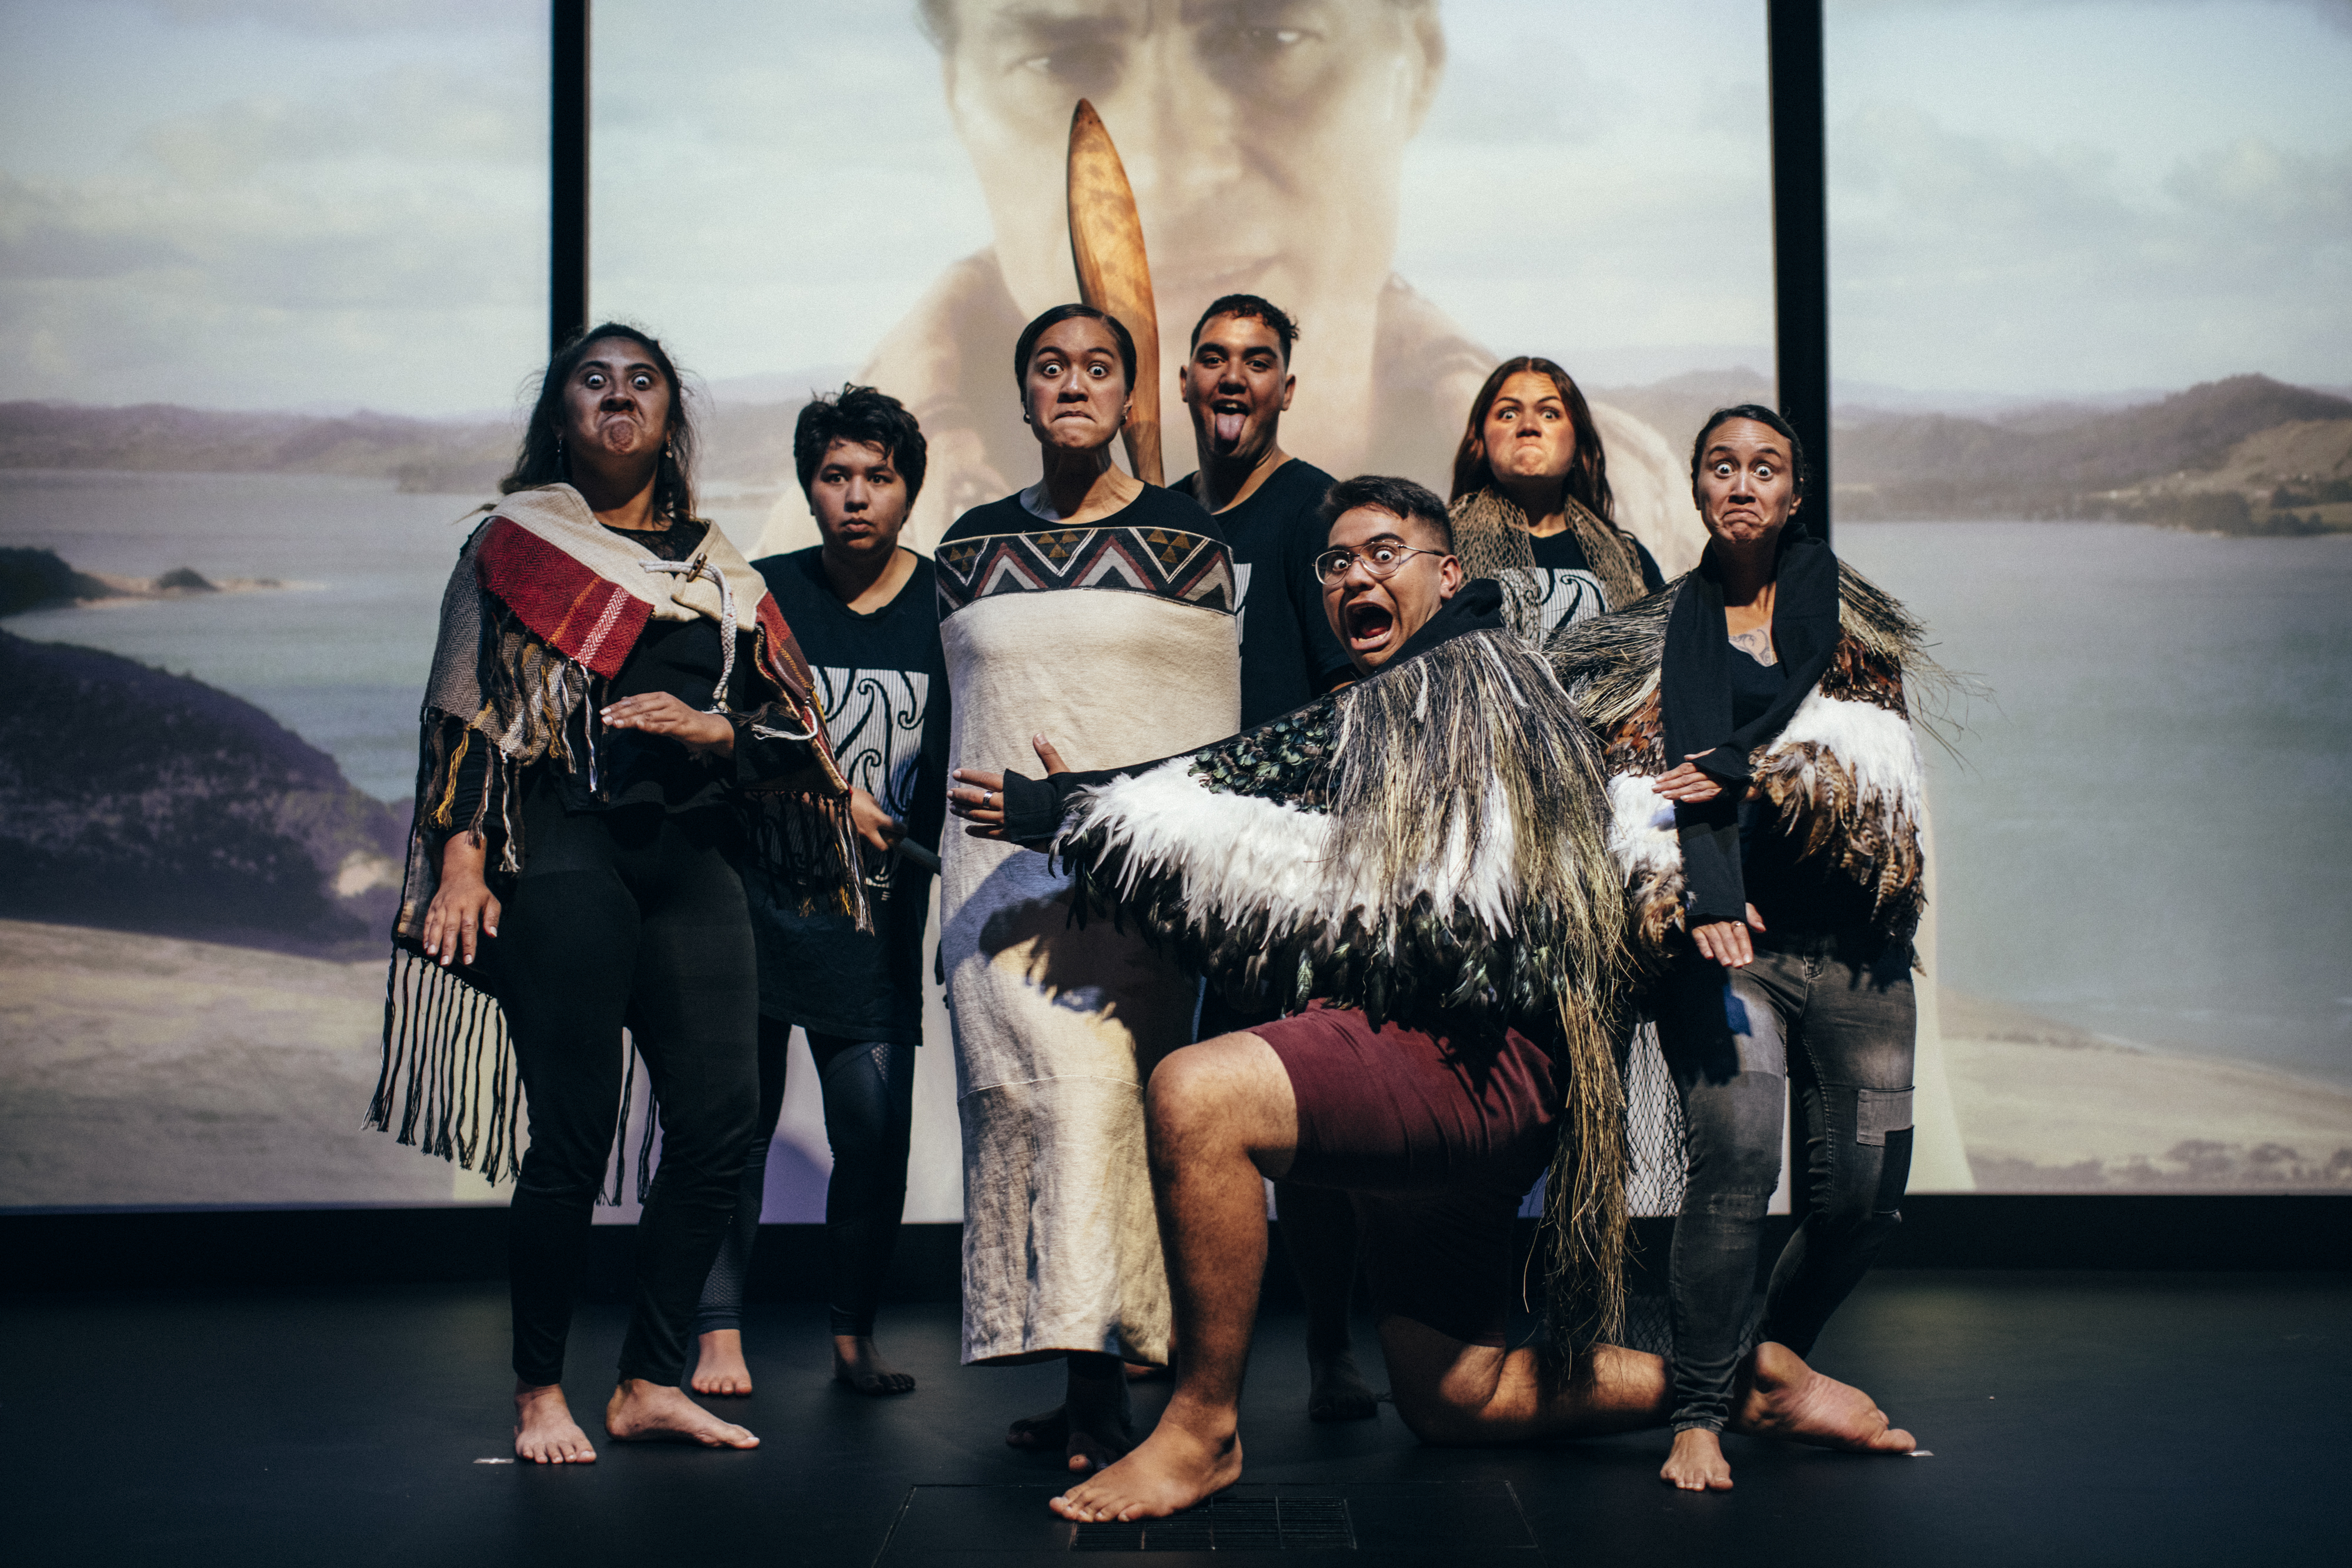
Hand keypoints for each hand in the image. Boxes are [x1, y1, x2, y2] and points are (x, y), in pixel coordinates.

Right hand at [421, 834, 500, 968]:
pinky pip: (428, 922)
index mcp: (470, 906)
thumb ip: (492, 918)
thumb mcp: (491, 902)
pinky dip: (426, 934)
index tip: (469, 960)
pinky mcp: (432, 907)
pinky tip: (426, 947)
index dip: (468, 944)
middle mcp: (454, 906)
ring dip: (434, 941)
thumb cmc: (479, 893)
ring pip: (437, 925)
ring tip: (432, 955)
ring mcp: (441, 907)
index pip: (469, 927)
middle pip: (450, 928)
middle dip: (447, 946)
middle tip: (446, 963)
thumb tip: (492, 935)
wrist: (460, 875)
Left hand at [600, 692, 733, 754]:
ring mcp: (674, 713)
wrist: (707, 728)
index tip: (603, 711)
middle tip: (605, 719)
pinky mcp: (680, 725)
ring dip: (630, 720)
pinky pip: (662, 726)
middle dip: (620, 713)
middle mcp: (666, 702)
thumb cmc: (682, 720)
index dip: (618, 706)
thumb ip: (644, 706)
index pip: (635, 700)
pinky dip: (650, 726)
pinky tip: (639, 726)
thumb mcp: (662, 711)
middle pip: (639, 707)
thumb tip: (623, 700)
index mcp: (660, 697)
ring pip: (648, 716)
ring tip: (615, 724)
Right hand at [848, 787, 903, 853]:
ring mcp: (857, 836)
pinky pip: (858, 841)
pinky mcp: (847, 838)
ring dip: (871, 839)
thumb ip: (879, 811)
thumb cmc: (852, 795)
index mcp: (876, 818)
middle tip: (885, 837)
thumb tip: (884, 819)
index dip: (902, 830)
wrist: (829, 798)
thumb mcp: (870, 799)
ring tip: (866, 826)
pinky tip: (856, 825)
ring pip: (869, 844)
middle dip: (886, 844)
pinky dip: (860, 836)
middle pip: (883, 847)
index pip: (897, 828)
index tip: (903, 830)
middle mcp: (868, 830)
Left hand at [949, 735, 1069, 840]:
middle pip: (977, 798)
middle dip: (961, 795)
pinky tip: (968, 830)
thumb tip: (1038, 734)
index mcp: (1015, 787)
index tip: (956, 773)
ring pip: (979, 816)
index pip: (986, 779)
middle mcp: (1007, 804)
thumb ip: (1046, 754)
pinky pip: (989, 833)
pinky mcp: (1011, 835)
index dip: (970, 776)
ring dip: (964, 812)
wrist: (1072, 824)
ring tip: (953, 809)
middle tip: (949, 793)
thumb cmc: (1066, 798)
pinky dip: (977, 831)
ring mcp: (1007, 821)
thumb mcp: (1058, 773)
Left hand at [1654, 754, 1744, 803]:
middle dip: (1669, 783)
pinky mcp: (1725, 792)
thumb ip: (1703, 758)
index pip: (1685, 768)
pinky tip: (1684, 800)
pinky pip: (1709, 795)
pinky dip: (1696, 797)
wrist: (1758, 777)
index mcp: (1708, 763)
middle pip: (1686, 777)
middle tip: (1654, 789)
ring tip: (1664, 795)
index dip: (1671, 774)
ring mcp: (1718, 781)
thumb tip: (1686, 757)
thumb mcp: (1720, 758)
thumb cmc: (1736, 767)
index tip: (1657, 780)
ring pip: (1694, 786)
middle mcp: (1711, 771)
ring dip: (1678, 791)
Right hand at [1691, 904, 1766, 967]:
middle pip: (1728, 938)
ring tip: (1726, 963)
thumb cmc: (1727, 907)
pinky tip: (1709, 956)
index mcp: (1733, 916)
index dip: (1745, 947)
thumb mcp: (1742, 908)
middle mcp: (1720, 920)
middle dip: (1734, 952)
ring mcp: (1707, 923)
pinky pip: (1699, 937)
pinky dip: (1703, 946)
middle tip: (1738, 965)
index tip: (1748, 960)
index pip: (1740, 933)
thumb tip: (1761, 929)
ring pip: (1715, 939)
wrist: (1707, 895)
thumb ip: (1753, 918)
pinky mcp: (1696, 927)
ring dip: (1720, 952)